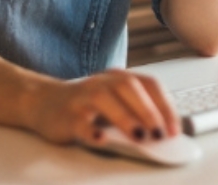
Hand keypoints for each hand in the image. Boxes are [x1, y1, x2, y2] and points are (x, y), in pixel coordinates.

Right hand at [26, 69, 179, 145]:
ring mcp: (82, 96)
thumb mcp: (115, 103)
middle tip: (160, 134)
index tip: (175, 128)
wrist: (43, 102)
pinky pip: (79, 121)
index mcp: (119, 77)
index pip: (149, 84)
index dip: (165, 105)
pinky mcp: (65, 114)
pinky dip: (91, 130)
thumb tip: (163, 133)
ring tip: (140, 137)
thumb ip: (136, 112)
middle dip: (148, 111)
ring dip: (125, 118)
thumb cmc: (87, 105)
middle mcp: (102, 82)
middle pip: (128, 87)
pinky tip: (102, 139)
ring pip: (104, 99)